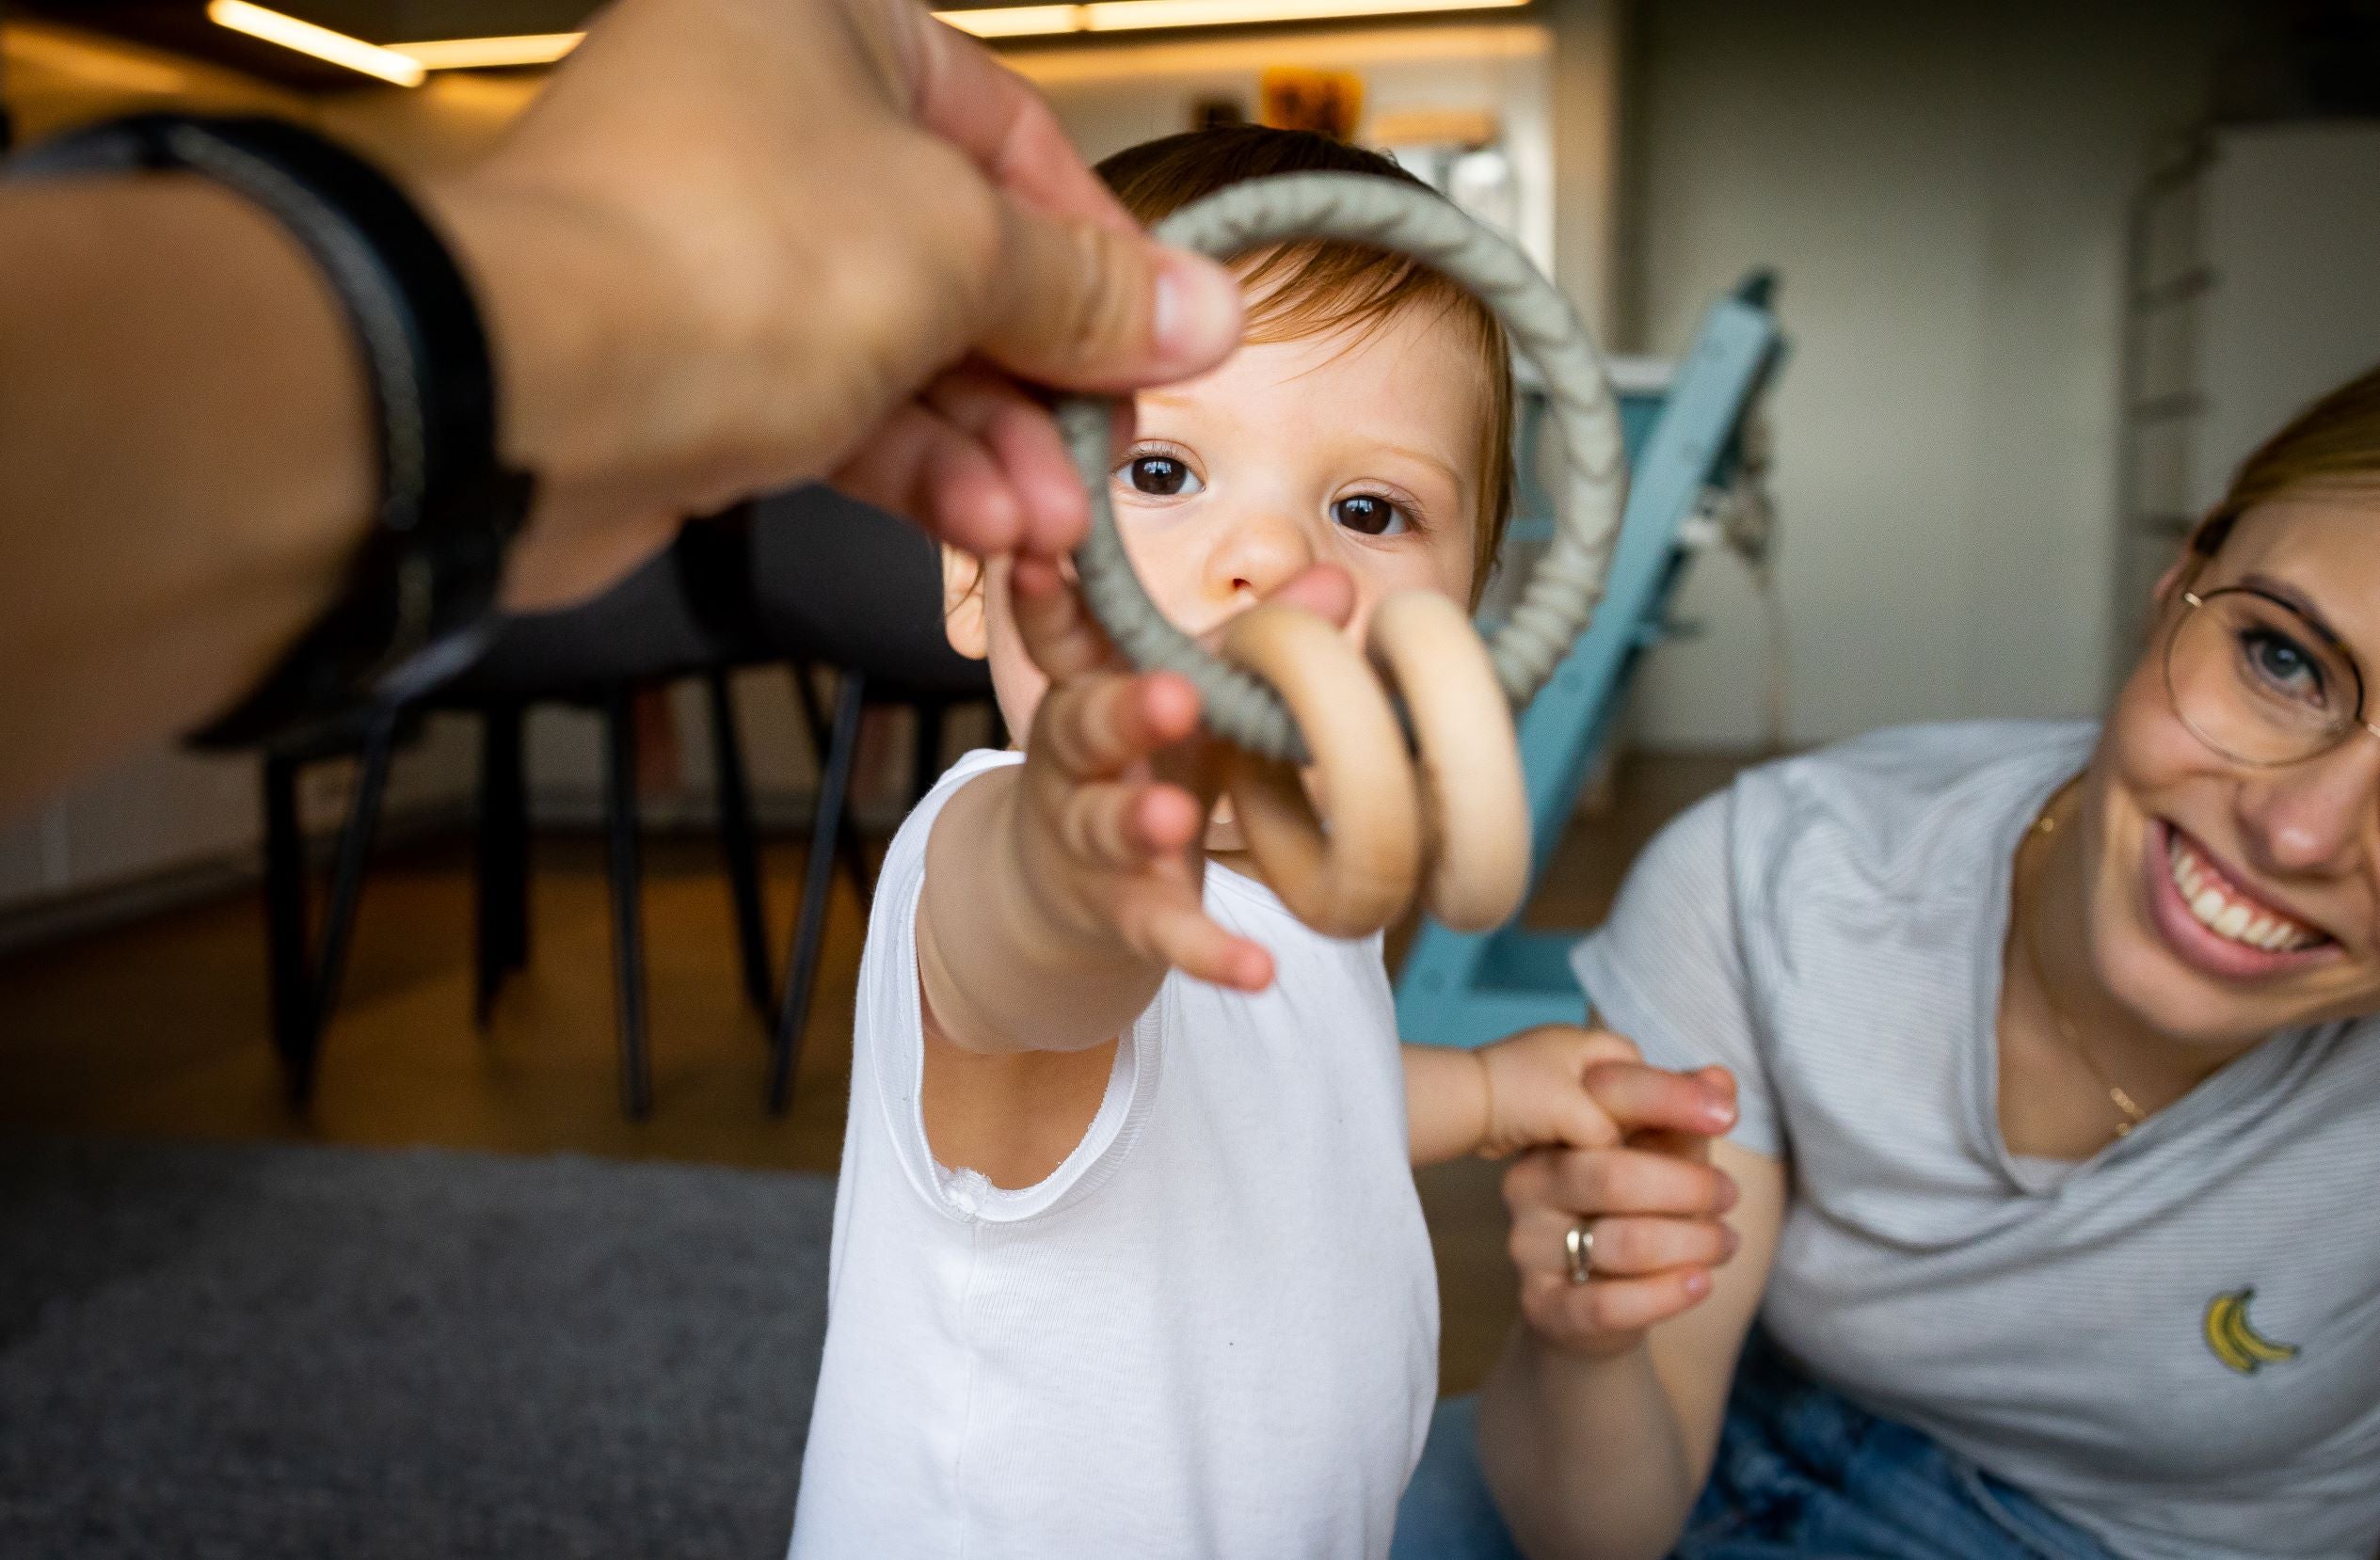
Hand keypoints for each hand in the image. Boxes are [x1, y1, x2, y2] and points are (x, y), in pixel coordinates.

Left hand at [428, 0, 1246, 607]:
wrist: (535, 395)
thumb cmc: (716, 258)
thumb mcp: (962, 256)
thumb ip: (1087, 291)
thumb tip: (1195, 308)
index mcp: (826, 22)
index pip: (1012, 137)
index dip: (1102, 254)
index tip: (1167, 340)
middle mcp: (767, 120)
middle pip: (962, 254)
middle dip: (1045, 377)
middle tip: (1105, 452)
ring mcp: (726, 245)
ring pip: (904, 347)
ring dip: (991, 445)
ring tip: (1045, 523)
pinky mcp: (697, 361)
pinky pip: (839, 408)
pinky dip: (917, 470)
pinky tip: (981, 526)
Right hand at [997, 556, 1358, 994]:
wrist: (1062, 887)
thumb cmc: (1140, 757)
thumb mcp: (1187, 691)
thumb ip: (1252, 640)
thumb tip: (1338, 581)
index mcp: (1087, 686)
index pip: (1063, 637)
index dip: (1047, 600)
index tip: (1037, 558)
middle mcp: (1074, 759)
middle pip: (1082, 729)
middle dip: (1123, 710)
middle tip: (1170, 695)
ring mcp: (1089, 839)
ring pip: (1104, 829)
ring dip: (1137, 822)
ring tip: (1174, 820)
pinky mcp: (1120, 913)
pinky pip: (1161, 932)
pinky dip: (1206, 952)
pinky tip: (1256, 970)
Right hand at [1498, 1035, 1740, 1358]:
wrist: (1594, 1302)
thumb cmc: (1632, 1210)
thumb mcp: (1662, 1155)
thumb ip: (1685, 1116)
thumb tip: (1719, 1079)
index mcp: (1554, 1131)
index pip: (1604, 1101)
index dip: (1668, 1101)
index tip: (1727, 1118)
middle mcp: (1529, 1182)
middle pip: (1614, 1177)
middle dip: (1690, 1188)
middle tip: (1730, 1196)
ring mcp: (1528, 1244)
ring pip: (1623, 1242)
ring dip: (1693, 1243)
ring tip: (1726, 1242)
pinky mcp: (1541, 1305)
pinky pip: (1607, 1305)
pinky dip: (1667, 1294)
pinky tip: (1701, 1283)